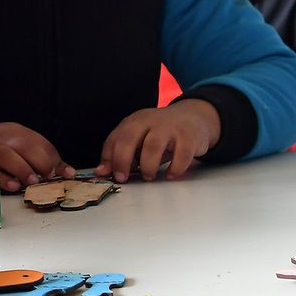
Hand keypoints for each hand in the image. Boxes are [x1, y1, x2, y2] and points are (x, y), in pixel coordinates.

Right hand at [0, 122, 69, 192]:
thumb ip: (38, 157)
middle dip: (40, 162)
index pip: (39, 142)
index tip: (64, 174)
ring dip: (21, 169)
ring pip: (5, 155)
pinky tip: (12, 186)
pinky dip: (1, 179)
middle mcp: (0, 138)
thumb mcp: (13, 145)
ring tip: (32, 182)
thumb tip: (67, 172)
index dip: (54, 159)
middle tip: (48, 178)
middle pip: (24, 145)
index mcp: (14, 131)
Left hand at [96, 99, 219, 182]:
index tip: (109, 174)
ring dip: (148, 165)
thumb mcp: (140, 139)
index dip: (109, 158)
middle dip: (122, 161)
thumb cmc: (161, 133)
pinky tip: (171, 175)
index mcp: (134, 121)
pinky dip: (174, 168)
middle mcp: (150, 121)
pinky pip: (181, 154)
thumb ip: (121, 153)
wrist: (194, 118)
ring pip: (153, 145)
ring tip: (148, 176)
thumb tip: (101, 171)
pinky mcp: (189, 136)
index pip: (115, 138)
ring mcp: (170, 127)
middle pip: (129, 138)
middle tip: (123, 178)